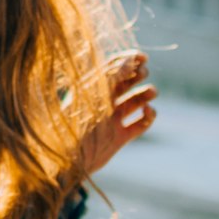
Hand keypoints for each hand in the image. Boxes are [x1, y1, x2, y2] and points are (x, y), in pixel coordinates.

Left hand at [77, 52, 156, 177]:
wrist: (67, 160)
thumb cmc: (75, 123)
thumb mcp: (93, 96)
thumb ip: (112, 77)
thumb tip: (131, 58)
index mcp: (91, 90)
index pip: (111, 69)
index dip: (128, 60)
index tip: (143, 57)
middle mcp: (102, 103)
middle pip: (125, 83)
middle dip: (137, 75)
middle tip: (144, 73)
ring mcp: (111, 120)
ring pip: (135, 102)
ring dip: (146, 94)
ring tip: (152, 92)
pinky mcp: (119, 138)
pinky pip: (140, 124)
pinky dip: (148, 117)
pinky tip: (148, 112)